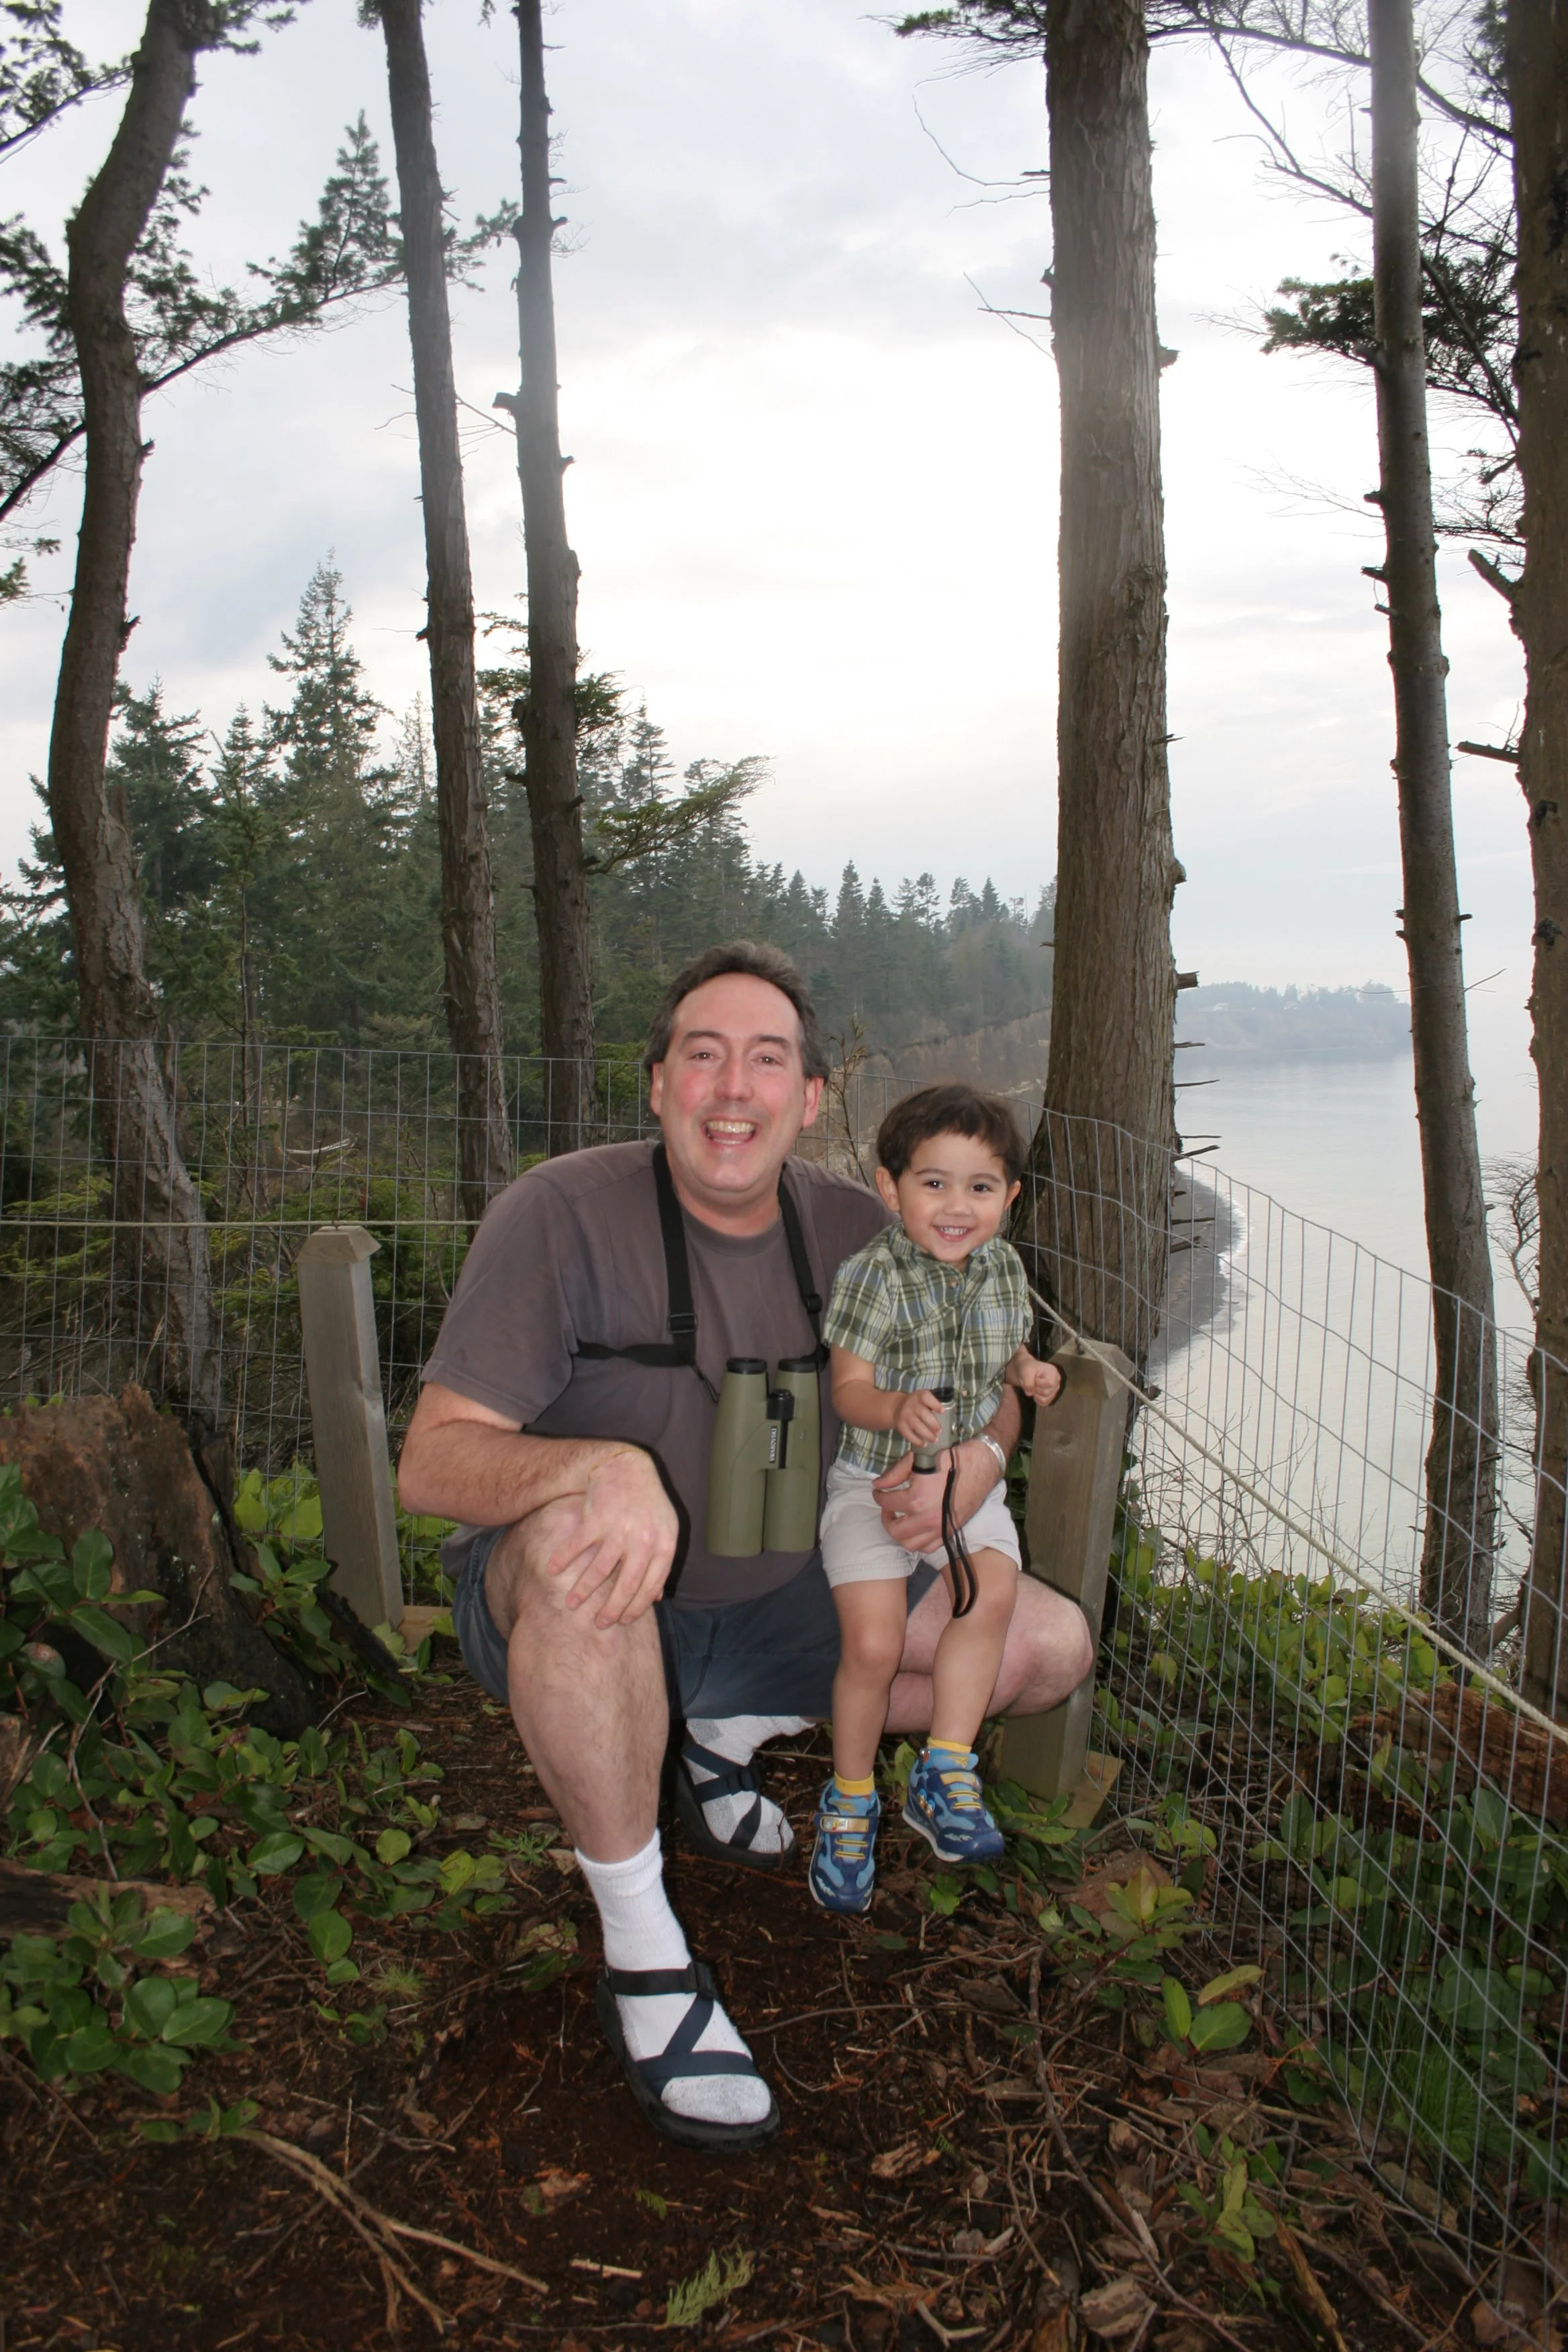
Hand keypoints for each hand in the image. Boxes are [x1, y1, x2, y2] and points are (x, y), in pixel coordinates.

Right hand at [540, 1448, 679, 1628]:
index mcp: (664, 1545)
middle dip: (611, 1609)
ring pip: (599, 1570)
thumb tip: (656, 1598)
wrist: (627, 1468)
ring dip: (583, 1590)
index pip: (651, 1587)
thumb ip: (660, 1562)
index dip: (636, 1607)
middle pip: (626, 1584)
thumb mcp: (664, 1531)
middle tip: (599, 1624)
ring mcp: (620, 1528)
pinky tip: (553, 1570)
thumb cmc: (647, 1505)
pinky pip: (577, 1546)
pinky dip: (563, 1559)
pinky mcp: (597, 1518)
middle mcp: (644, 1539)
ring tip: (571, 1603)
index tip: (623, 1621)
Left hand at [873, 1439, 993, 1555]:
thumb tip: (877, 1485)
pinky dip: (918, 1542)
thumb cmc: (949, 1459)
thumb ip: (894, 1474)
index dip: (878, 1496)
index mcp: (917, 1499)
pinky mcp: (949, 1532)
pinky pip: (928, 1548)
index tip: (879, 1492)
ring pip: (910, 1544)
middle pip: (895, 1530)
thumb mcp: (917, 1460)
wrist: (979, 1465)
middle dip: (886, 1519)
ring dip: (900, 1534)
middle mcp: (927, 1519)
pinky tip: (915, 1529)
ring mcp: (939, 1529)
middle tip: (887, 1509)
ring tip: (899, 1520)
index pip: (886, 1503)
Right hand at [891, 1387, 945, 1446]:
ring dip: (927, 1434)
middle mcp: (911, 1404)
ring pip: (917, 1426)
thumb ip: (933, 1404)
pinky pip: (909, 1435)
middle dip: (933, 1424)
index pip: (926, 1397)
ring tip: (935, 1440)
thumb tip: (947, 1417)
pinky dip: (917, 1441)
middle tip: (939, 1431)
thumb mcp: (923, 1399)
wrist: (897, 1407)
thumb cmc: (916, 1404)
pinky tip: (924, 1444)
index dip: (935, 1404)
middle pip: (923, 1414)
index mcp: (919, 1396)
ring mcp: (905, 1415)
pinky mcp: (901, 1426)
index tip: (943, 1411)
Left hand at [1009, 1346, 1062, 1408]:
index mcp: (1053, 1372)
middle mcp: (1056, 1381)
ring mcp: (1054, 1390)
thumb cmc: (1027, 1369)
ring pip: (1045, 1400)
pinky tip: (1035, 1392)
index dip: (1039, 1383)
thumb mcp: (1026, 1371)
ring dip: (1036, 1395)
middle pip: (1047, 1393)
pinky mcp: (1051, 1396)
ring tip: (1034, 1387)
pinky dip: (1037, 1399)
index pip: (1049, 1384)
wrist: (1026, 1372)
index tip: (1034, 1378)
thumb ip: (1028, 1382)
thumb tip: (1030, 1394)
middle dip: (1036, 1389)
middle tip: (1032, 1382)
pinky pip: (1044, 1403)